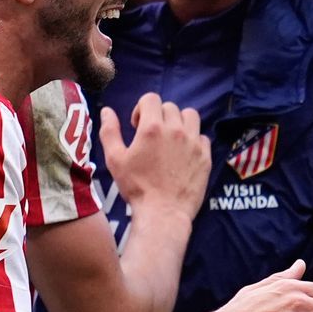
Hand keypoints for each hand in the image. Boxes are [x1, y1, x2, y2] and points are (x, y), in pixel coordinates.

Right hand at [101, 92, 210, 218]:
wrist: (163, 212)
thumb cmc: (136, 187)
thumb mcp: (115, 159)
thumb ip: (109, 132)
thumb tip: (107, 111)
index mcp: (152, 128)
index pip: (151, 98)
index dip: (142, 108)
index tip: (138, 126)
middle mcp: (176, 130)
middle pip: (170, 107)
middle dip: (158, 116)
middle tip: (152, 135)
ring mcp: (193, 143)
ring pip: (190, 116)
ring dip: (179, 121)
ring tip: (171, 138)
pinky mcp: (205, 156)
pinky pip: (202, 136)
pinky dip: (193, 139)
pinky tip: (184, 153)